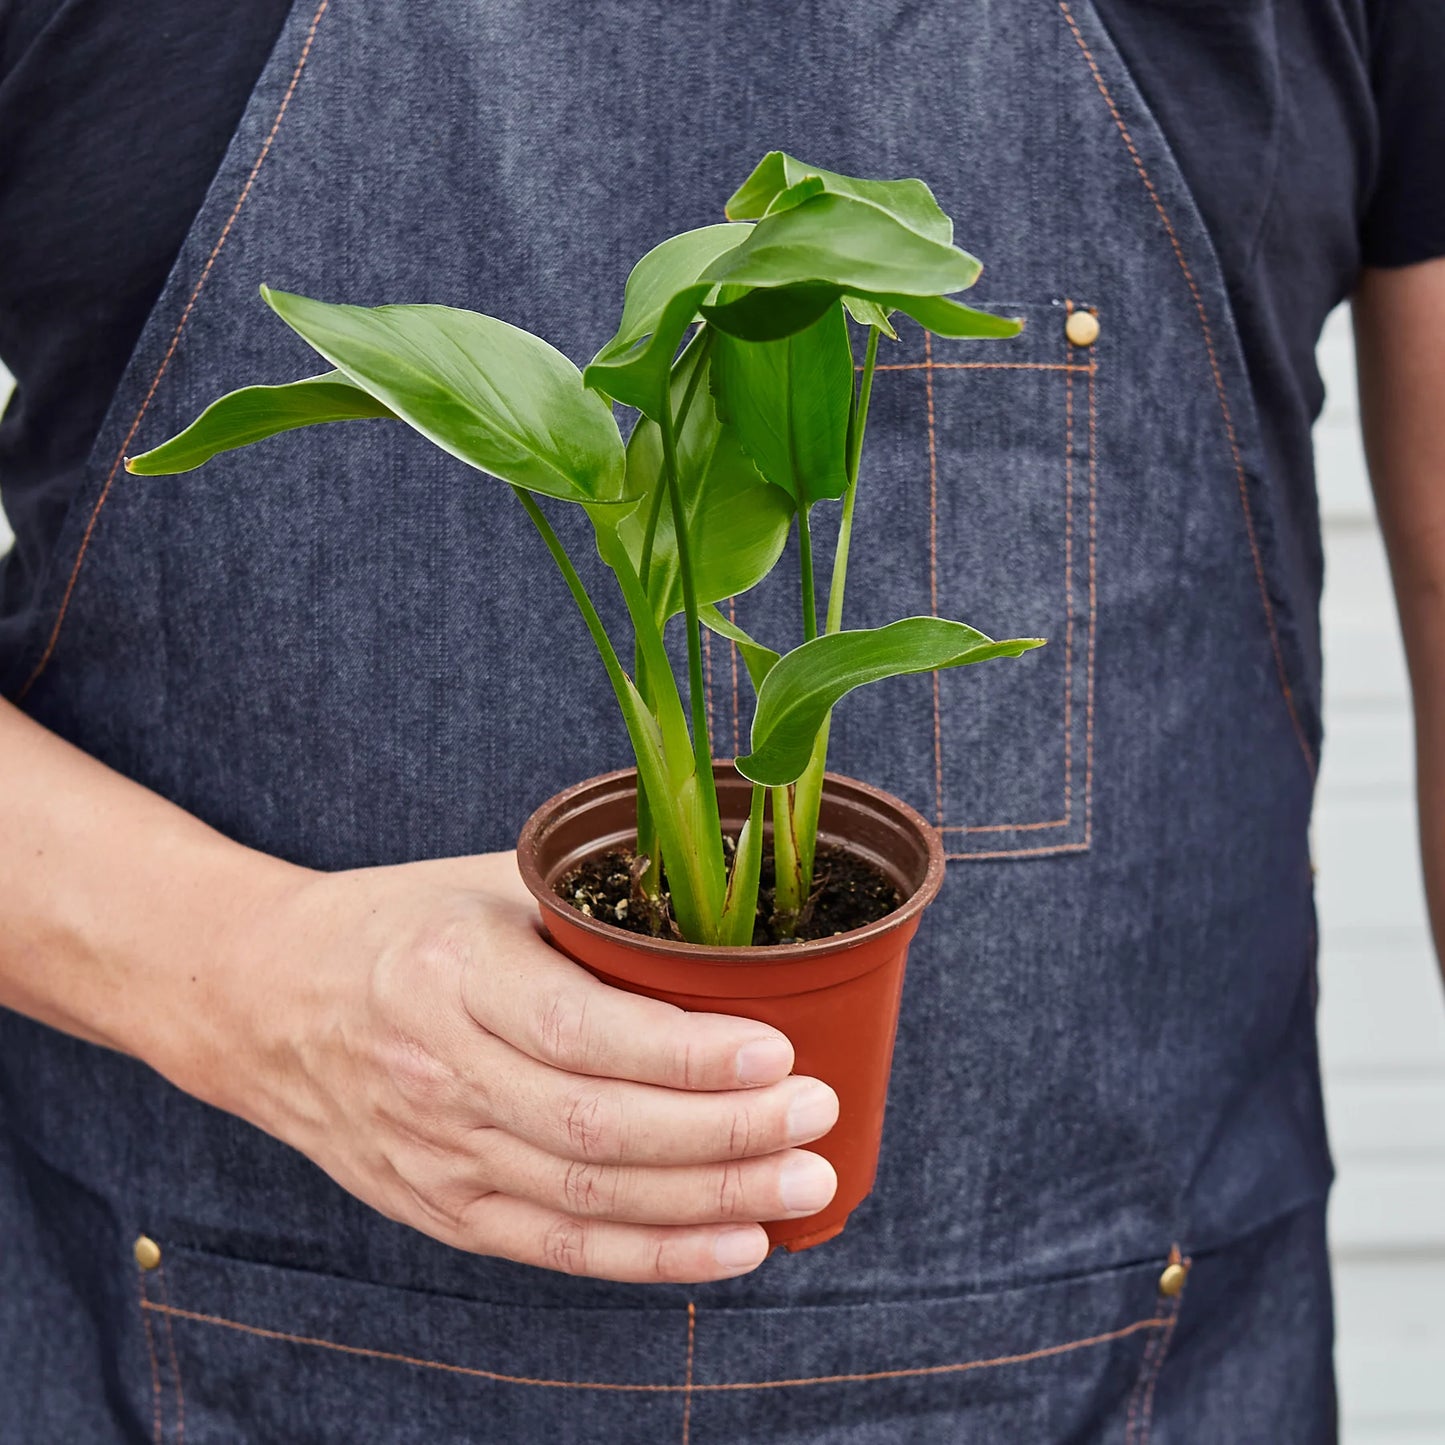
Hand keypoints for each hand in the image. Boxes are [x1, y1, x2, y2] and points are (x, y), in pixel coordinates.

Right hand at [205, 851, 838, 1283]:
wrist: (261, 999)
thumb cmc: (396, 925)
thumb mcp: (484, 882)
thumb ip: (590, 904)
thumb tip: (727, 913)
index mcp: (451, 971)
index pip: (580, 1031)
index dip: (683, 1051)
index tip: (776, 1051)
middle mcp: (439, 1070)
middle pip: (598, 1127)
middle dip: (722, 1134)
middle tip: (816, 1118)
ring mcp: (435, 1152)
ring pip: (589, 1198)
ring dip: (708, 1201)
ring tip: (803, 1184)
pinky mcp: (440, 1207)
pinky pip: (557, 1247)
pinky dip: (653, 1255)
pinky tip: (734, 1243)